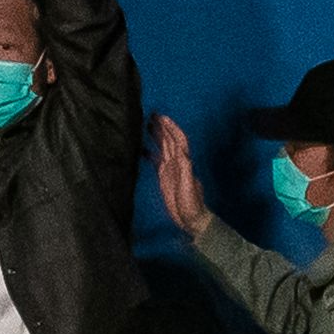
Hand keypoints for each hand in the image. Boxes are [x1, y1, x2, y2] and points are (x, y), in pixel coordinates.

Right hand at [152, 114, 212, 238]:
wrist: (191, 219)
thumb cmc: (192, 204)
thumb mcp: (189, 186)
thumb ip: (186, 171)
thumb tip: (182, 153)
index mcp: (184, 162)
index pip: (178, 140)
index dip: (171, 128)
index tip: (162, 117)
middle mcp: (177, 162)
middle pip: (169, 140)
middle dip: (162, 127)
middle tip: (150, 114)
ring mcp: (170, 169)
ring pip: (162, 147)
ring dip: (156, 135)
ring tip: (145, 124)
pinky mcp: (164, 177)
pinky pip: (156, 161)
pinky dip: (150, 153)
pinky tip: (141, 149)